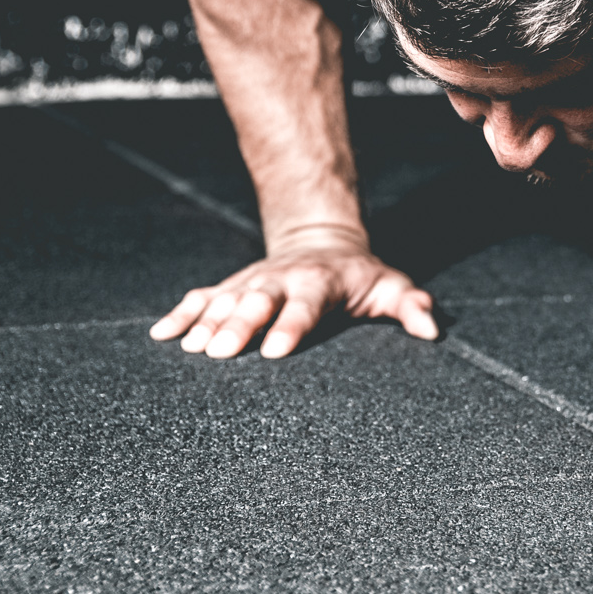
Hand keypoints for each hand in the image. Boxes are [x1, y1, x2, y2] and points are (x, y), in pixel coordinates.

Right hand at [149, 229, 437, 359]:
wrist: (323, 241)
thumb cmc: (360, 277)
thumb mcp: (391, 286)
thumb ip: (410, 306)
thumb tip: (431, 329)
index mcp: (320, 283)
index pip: (305, 305)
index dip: (291, 326)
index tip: (275, 351)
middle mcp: (281, 280)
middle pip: (257, 302)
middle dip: (238, 324)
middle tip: (219, 352)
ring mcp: (251, 282)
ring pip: (225, 300)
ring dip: (205, 322)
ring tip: (189, 347)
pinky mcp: (230, 287)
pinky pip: (201, 298)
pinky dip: (180, 314)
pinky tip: (161, 335)